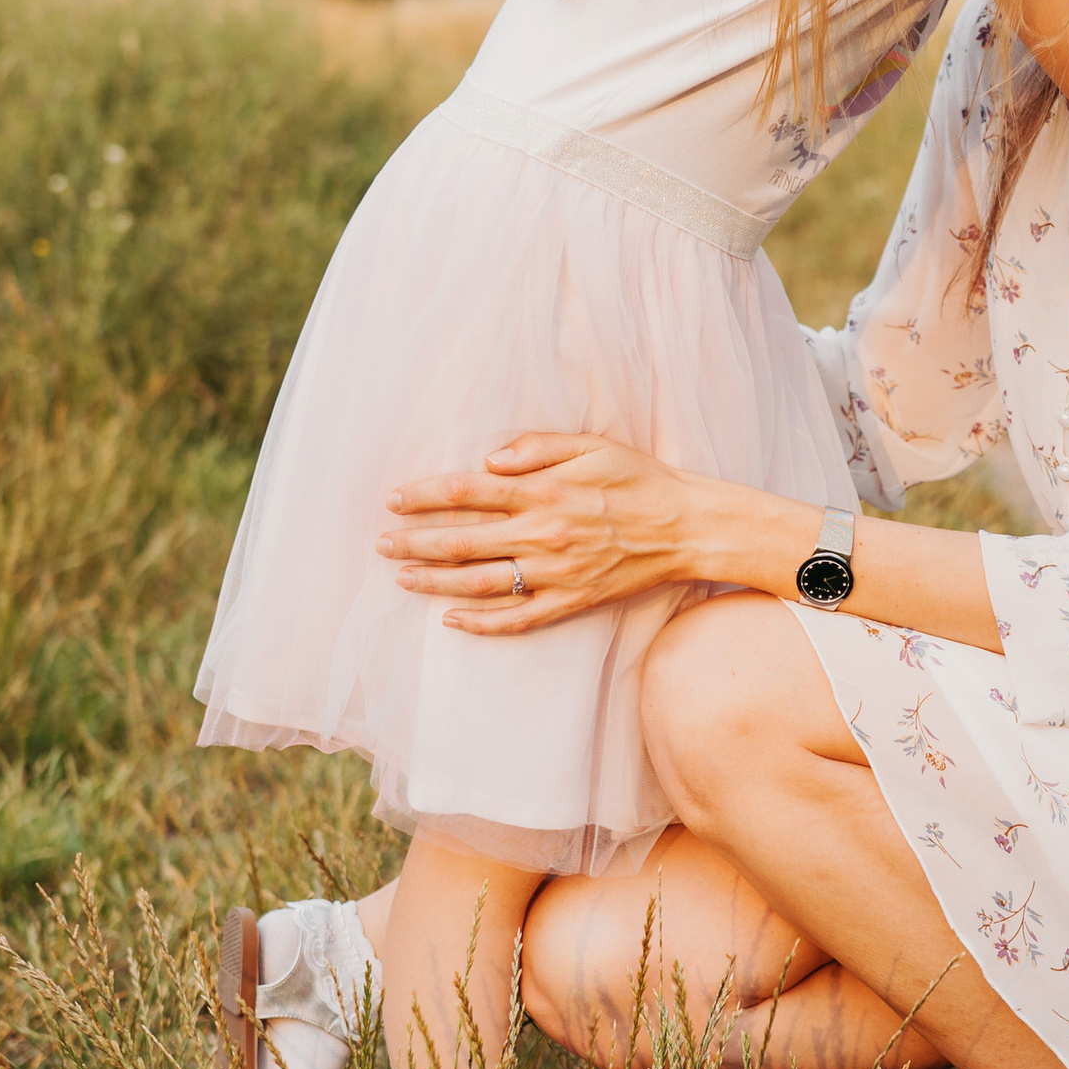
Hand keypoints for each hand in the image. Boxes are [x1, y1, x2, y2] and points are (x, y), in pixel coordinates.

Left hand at [378, 431, 704, 631]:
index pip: (467, 493)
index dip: (424, 497)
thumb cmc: (640, 480)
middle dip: (415, 542)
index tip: (393, 500)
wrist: (687, 527)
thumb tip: (488, 460)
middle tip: (381, 544)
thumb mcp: (593, 445)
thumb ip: (538, 447)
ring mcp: (556, 573)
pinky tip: (452, 619)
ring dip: (436, 582)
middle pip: (463, 541)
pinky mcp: (572, 601)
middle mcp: (544, 534)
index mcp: (545, 491)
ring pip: (481, 583)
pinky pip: (519, 619)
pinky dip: (483, 623)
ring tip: (403, 578)